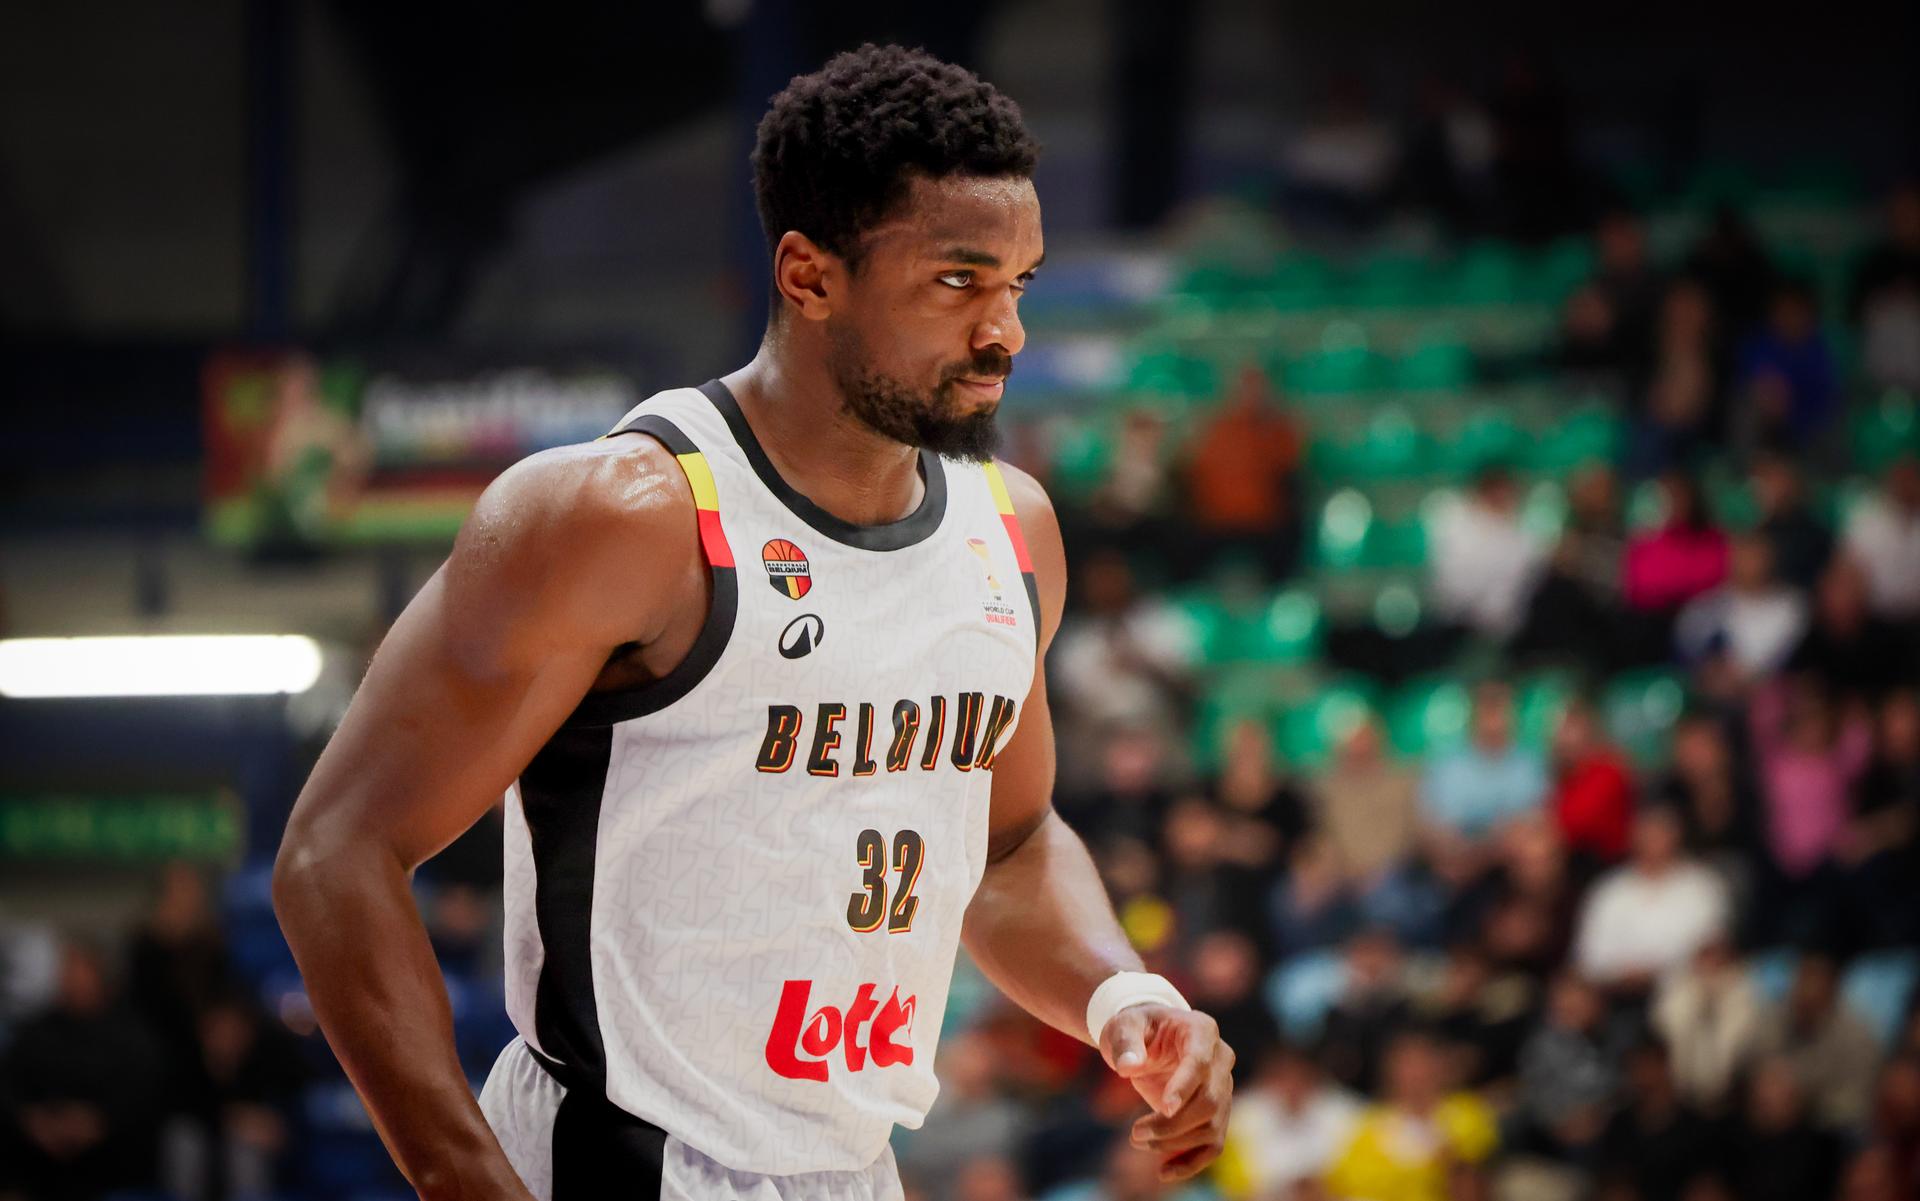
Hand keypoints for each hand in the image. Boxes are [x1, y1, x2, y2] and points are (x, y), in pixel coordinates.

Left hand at [1099, 1003, 1234, 1181]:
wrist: (1148, 1039)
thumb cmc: (1137, 1028)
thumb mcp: (1124, 1026)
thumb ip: (1125, 1043)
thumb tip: (1127, 1067)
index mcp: (1202, 1030)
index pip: (1200, 1062)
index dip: (1184, 1086)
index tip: (1164, 1108)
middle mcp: (1221, 1059)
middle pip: (1209, 1100)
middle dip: (1172, 1124)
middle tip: (1135, 1133)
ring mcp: (1223, 1087)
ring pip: (1212, 1126)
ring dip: (1175, 1142)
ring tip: (1138, 1140)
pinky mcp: (1217, 1112)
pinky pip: (1213, 1144)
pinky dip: (1192, 1162)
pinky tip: (1165, 1172)